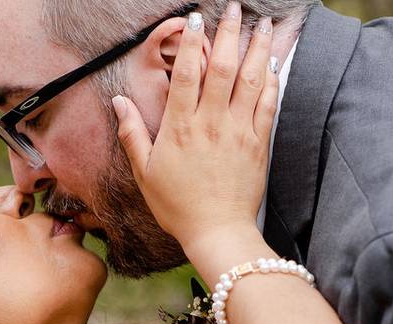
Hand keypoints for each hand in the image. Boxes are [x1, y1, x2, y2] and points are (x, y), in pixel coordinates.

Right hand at [112, 6, 278, 252]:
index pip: (186, 73)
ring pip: (252, 80)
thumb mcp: (144, 173)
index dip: (191, 42)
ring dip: (258, 49)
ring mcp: (239, 131)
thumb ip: (132, 135)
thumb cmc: (177, 206)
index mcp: (181, 127)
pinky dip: (272, 81)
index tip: (195, 20)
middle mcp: (212, 123)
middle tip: (232, 8)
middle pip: (224, 67)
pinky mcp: (258, 144)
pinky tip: (274, 64)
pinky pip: (268, 105)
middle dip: (229, 33)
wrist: (217, 232)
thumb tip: (119, 103)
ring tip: (264, 25)